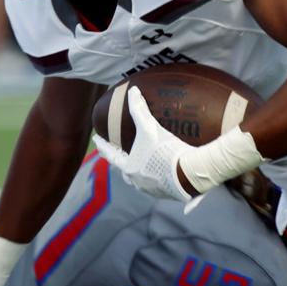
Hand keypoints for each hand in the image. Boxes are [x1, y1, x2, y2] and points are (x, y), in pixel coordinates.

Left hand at [92, 87, 193, 201]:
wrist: (190, 172)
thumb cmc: (166, 150)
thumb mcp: (150, 128)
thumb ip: (139, 109)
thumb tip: (132, 91)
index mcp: (129, 167)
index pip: (110, 155)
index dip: (102, 146)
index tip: (96, 140)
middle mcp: (138, 182)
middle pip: (125, 171)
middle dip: (122, 163)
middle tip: (122, 155)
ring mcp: (152, 190)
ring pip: (142, 181)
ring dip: (141, 173)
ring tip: (145, 165)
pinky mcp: (168, 194)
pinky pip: (160, 186)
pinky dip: (160, 179)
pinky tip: (168, 174)